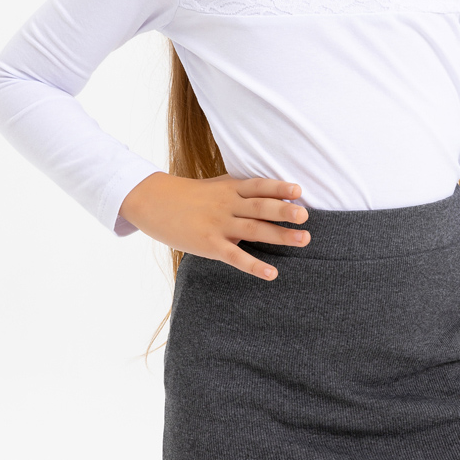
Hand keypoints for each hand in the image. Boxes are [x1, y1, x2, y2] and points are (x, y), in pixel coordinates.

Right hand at [119, 173, 309, 279]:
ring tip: (304, 239)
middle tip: (305, 216)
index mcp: (230, 188)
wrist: (153, 202)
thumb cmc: (189, 195)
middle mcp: (227, 205)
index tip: (299, 191)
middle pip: (260, 207)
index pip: (259, 186)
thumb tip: (270, 190)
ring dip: (280, 235)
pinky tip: (272, 273)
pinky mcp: (209, 245)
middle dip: (284, 211)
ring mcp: (218, 225)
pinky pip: (235, 256)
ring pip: (254, 229)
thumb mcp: (216, 186)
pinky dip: (254, 265)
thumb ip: (240, 189)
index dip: (279, 187)